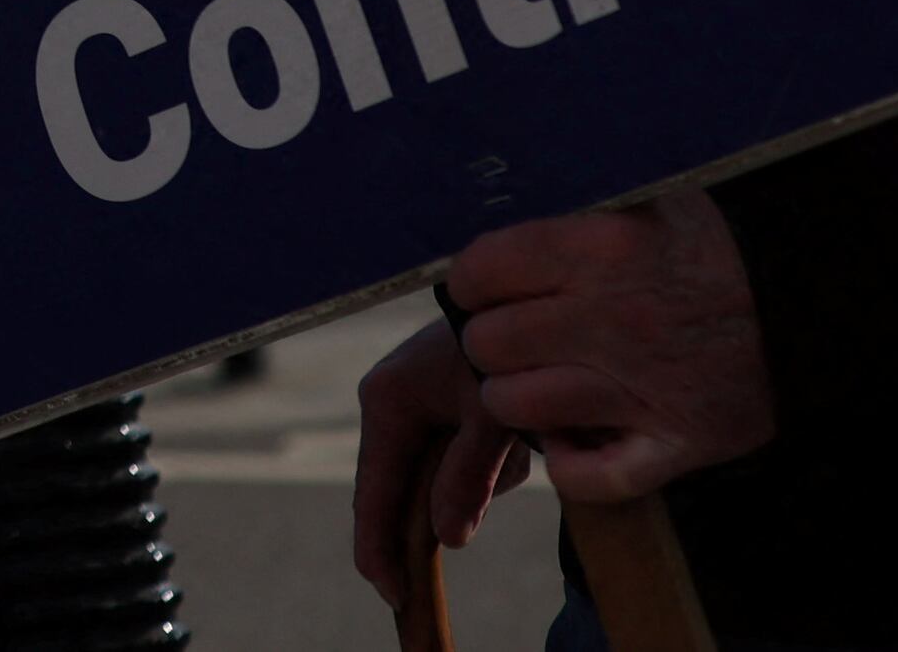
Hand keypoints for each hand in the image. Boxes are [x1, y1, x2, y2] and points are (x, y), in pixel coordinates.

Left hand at [349, 189, 770, 596]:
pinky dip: (571, 466)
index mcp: (603, 247)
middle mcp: (614, 319)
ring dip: (517, 399)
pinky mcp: (682, 443)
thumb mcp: (653, 194)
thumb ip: (579, 207)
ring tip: (540, 383)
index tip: (487, 286)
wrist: (823, 300)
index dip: (474, 281)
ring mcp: (646, 388)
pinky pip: (590, 477)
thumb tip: (502, 199)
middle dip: (490, 341)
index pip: (481, 270)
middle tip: (515, 337)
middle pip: (489, 343)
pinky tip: (575, 439)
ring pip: (517, 407)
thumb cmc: (724, 242)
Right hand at [349, 315, 528, 601]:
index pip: (373, 493)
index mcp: (386, 402)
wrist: (523, 302)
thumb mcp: (491, 418)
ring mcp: (412, 404)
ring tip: (509, 455)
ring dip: (468, 484)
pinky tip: (509, 444)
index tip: (393, 595)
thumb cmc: (502, 352)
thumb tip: (447, 539)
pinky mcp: (437, 404)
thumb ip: (466, 477)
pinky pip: (451, 457)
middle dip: (425, 522)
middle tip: (420, 588)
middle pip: (394, 491)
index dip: (379, 550)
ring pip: (429, 476)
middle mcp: (388, 403)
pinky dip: (480, 465)